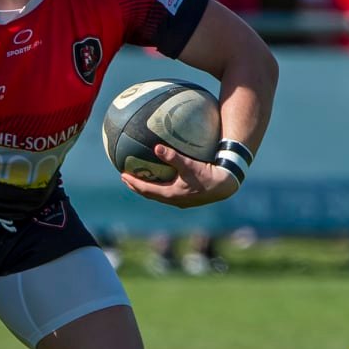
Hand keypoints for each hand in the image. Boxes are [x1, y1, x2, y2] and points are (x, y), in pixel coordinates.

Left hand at [118, 144, 239, 208]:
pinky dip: (159, 186)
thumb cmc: (208, 175)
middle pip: (150, 194)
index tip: (122, 175)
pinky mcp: (188, 197)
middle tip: (126, 178)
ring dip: (148, 188)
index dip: (133, 183)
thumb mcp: (189, 165)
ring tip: (140, 179)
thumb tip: (156, 147)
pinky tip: (162, 178)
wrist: (225, 185)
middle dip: (137, 186)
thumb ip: (172, 156)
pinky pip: (168, 192)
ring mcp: (181, 200)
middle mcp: (174, 200)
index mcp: (171, 194)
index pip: (146, 190)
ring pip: (159, 195)